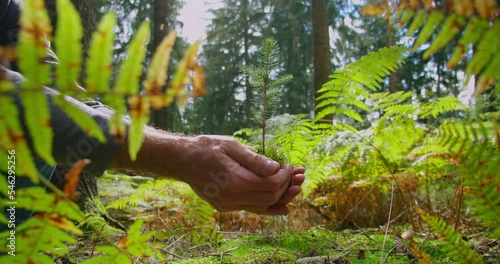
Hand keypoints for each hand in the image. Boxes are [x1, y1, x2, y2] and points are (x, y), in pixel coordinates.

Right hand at [110, 131, 304, 214]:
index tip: (290, 165)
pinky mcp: (225, 206)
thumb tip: (277, 168)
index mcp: (234, 180)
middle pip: (269, 197)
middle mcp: (231, 197)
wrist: (181, 159)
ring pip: (262, 206)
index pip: (270, 184)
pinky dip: (269, 208)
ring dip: (282, 198)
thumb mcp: (231, 146)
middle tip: (299, 175)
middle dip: (287, 187)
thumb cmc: (206, 147)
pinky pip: (252, 209)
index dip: (285, 176)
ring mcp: (227, 204)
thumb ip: (255, 159)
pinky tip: (283, 207)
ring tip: (297, 188)